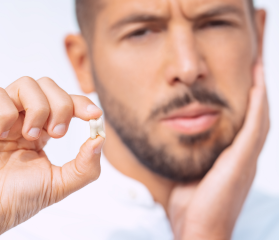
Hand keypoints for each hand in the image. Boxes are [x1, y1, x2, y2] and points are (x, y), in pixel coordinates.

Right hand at [0, 77, 104, 239]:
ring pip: (25, 84)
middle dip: (61, 106)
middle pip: (47, 86)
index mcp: (39, 131)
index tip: (93, 115)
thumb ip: (85, 165)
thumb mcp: (59, 184)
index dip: (80, 103)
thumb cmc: (14, 200)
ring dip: (37, 108)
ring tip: (31, 136)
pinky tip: (3, 134)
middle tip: (57, 134)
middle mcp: (20, 119)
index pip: (63, 103)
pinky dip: (7, 112)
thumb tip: (99, 138)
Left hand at [168, 59, 269, 239]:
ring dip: (260, 92)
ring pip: (259, 119)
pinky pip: (253, 128)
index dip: (246, 103)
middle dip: (257, 91)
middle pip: (256, 117)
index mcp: (233, 160)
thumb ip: (192, 157)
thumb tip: (180, 142)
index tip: (243, 80)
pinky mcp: (241, 162)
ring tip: (258, 67)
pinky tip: (257, 86)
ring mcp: (246, 160)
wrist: (199, 230)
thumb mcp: (191, 174)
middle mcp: (244, 158)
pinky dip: (257, 106)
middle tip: (255, 65)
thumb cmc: (192, 206)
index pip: (244, 125)